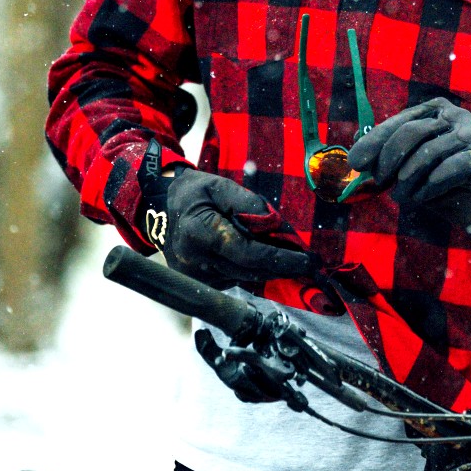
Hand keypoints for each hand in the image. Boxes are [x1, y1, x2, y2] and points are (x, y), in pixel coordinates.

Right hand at [138, 141, 312, 287]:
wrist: (160, 212)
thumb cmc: (194, 195)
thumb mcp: (220, 186)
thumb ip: (250, 204)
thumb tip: (279, 227)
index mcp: (198, 232)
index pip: (248, 253)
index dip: (280, 259)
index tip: (307, 260)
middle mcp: (195, 261)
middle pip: (251, 271)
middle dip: (283, 266)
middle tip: (310, 261)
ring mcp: (197, 277)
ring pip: (247, 278)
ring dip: (271, 269)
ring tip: (290, 256)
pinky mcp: (202, 284)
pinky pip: (237, 280)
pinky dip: (254, 270)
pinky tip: (263, 258)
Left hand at [348, 98, 470, 235]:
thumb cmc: (439, 183)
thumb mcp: (407, 169)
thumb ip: (385, 156)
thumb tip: (353, 149)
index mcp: (435, 111)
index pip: (399, 122)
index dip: (375, 141)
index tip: (355, 162)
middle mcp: (456, 116)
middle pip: (413, 132)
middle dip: (389, 160)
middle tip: (380, 182)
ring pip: (430, 152)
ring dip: (409, 180)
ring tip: (402, 196)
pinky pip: (453, 166)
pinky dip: (433, 183)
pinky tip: (423, 195)